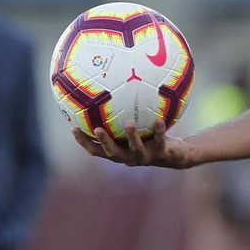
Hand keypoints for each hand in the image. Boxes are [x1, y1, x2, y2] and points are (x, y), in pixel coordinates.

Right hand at [70, 124, 194, 168]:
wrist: (176, 154)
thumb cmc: (150, 138)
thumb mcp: (136, 127)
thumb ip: (121, 117)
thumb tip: (107, 93)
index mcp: (119, 152)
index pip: (96, 150)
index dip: (84, 141)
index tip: (73, 128)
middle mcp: (129, 157)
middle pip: (112, 153)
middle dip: (104, 142)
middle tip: (97, 129)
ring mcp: (145, 157)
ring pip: (136, 149)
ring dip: (132, 137)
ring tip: (129, 124)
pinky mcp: (162, 153)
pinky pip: (160, 140)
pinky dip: (159, 130)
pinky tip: (159, 119)